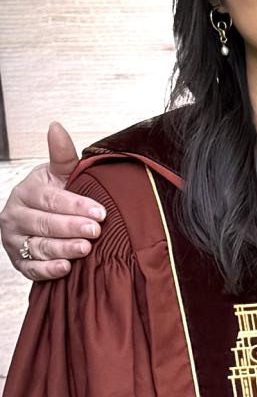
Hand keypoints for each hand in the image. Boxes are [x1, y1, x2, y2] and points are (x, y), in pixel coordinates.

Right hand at [2, 124, 99, 280]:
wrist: (41, 218)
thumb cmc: (56, 194)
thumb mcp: (60, 174)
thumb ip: (62, 155)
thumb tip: (56, 127)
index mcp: (27, 191)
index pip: (50, 199)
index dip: (75, 206)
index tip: (100, 211)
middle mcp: (15, 215)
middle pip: (43, 223)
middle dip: (71, 227)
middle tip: (95, 231)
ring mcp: (15, 240)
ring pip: (37, 246)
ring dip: (62, 248)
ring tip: (84, 249)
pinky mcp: (19, 261)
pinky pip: (30, 268)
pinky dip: (47, 270)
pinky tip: (65, 268)